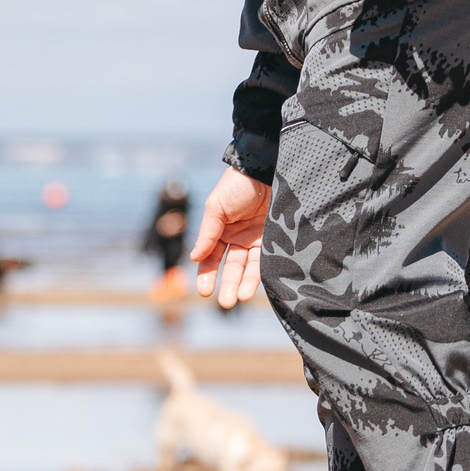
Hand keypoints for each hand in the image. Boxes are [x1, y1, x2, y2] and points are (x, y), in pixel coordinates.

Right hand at [189, 165, 269, 309]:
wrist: (267, 167)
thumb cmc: (238, 184)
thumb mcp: (216, 207)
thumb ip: (208, 233)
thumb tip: (194, 258)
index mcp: (220, 230)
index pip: (211, 258)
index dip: (207, 274)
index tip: (204, 291)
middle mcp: (239, 238)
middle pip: (231, 267)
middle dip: (226, 285)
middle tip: (224, 303)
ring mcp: (257, 240)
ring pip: (248, 268)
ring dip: (242, 284)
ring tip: (237, 298)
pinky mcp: (275, 240)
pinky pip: (266, 261)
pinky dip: (258, 275)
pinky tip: (251, 287)